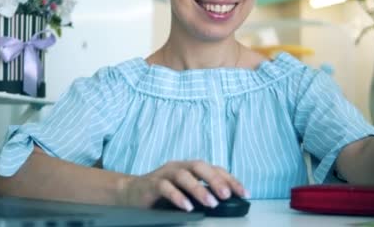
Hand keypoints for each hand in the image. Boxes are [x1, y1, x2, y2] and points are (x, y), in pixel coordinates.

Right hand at [116, 160, 247, 210]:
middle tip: (227, 195)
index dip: (230, 179)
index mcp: (190, 168)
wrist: (129, 194)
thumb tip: (226, 203)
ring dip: (199, 188)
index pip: (214, 169)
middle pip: (200, 166)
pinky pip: (165, 187)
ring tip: (210, 203)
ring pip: (184, 175)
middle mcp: (179, 167)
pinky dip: (177, 196)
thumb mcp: (185, 193)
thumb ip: (201, 194)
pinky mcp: (151, 184)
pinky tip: (187, 207)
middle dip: (215, 180)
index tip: (244, 193)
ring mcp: (164, 174)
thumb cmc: (161, 194)